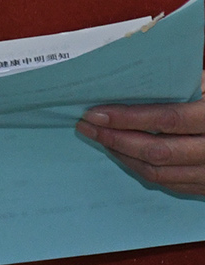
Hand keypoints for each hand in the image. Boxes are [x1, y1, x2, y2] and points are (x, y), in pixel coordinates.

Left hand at [81, 98, 204, 195]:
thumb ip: (176, 86)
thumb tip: (126, 80)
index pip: (168, 120)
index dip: (128, 118)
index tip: (95, 112)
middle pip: (158, 151)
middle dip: (115, 139)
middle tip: (87, 126)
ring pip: (159, 173)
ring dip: (123, 156)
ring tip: (99, 138)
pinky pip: (169, 183)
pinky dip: (140, 169)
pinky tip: (123, 153)